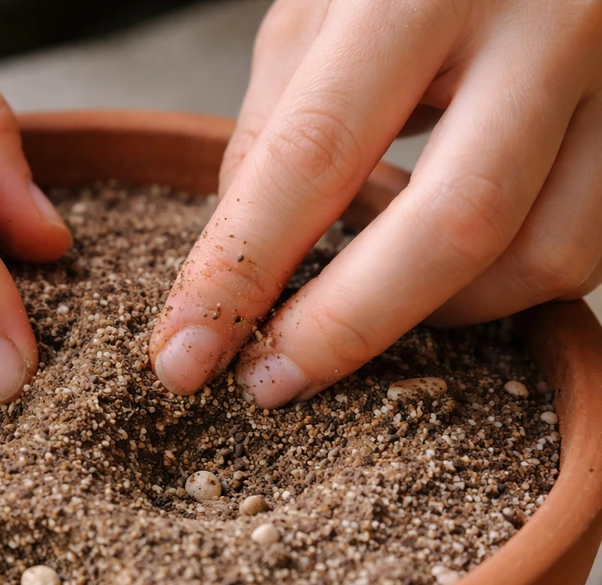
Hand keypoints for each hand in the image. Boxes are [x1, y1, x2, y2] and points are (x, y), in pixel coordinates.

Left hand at [150, 0, 601, 406]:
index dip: (239, 271)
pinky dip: (495, 282)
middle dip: (344, 328)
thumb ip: (277, 129)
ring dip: (432, 311)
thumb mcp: (319, 10)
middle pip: (452, 225)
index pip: (314, 155)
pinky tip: (433, 261)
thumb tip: (243, 266)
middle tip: (269, 384)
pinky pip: (582, 245)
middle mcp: (548, 22)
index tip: (185, 355)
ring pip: (541, 255)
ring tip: (360, 298)